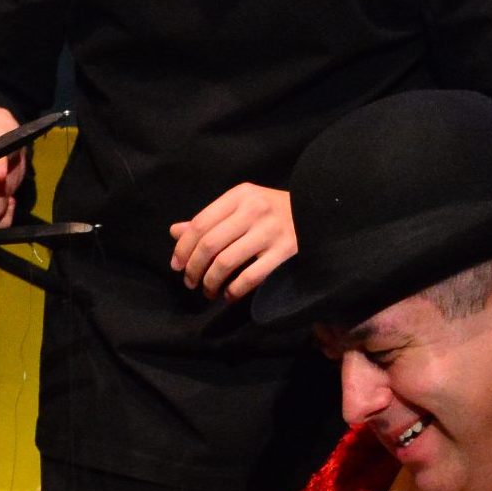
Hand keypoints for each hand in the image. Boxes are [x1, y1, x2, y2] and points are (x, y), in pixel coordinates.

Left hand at [169, 184, 296, 300]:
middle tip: (190, 282)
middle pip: (209, 244)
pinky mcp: (284, 252)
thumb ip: (210, 219)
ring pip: (226, 262)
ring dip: (210, 282)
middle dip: (194, 268)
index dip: (183, 248)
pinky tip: (229, 295)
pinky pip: (250, 277)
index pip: (200, 223)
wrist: (316, 213)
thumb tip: (175, 232)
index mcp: (240, 195)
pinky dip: (234, 290)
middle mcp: (254, 210)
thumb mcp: (241, 207)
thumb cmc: (272, 212)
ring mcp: (270, 231)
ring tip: (208, 291)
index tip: (177, 266)